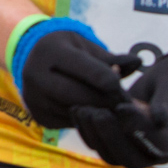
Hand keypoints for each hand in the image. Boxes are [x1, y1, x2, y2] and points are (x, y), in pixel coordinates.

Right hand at [17, 29, 140, 128]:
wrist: (31, 57)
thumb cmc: (66, 49)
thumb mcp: (84, 45)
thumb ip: (110, 57)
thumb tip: (137, 62)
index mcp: (50, 51)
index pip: (90, 71)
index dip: (112, 82)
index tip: (125, 89)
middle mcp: (35, 74)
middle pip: (82, 96)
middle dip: (107, 102)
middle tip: (126, 106)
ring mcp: (33, 97)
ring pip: (76, 112)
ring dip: (98, 114)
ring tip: (114, 110)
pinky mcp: (37, 115)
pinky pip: (68, 122)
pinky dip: (85, 120)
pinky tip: (94, 114)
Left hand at [72, 52, 167, 167]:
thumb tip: (159, 119)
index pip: (158, 143)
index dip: (139, 127)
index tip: (122, 106)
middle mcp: (159, 153)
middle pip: (132, 159)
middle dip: (111, 136)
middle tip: (97, 112)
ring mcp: (138, 151)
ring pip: (112, 156)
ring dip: (95, 135)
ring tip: (83, 109)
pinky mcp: (119, 144)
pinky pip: (101, 146)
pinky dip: (87, 131)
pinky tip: (77, 110)